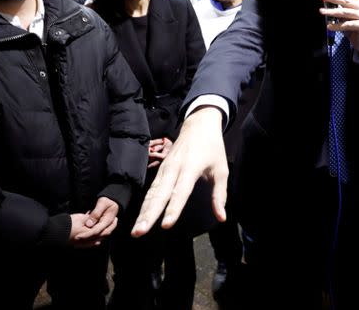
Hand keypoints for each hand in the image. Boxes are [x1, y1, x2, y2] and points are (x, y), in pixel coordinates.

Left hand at [70, 197, 118, 247]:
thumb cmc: (106, 201)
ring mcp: (105, 228)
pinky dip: (89, 237)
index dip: (87, 235)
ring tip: (77, 240)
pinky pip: (96, 235)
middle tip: (76, 240)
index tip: (78, 236)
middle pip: (97, 236)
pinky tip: (82, 238)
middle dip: (86, 239)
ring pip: (97, 238)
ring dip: (88, 240)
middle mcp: (108, 226)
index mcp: (108, 220)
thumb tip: (89, 225)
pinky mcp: (102, 228)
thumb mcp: (102, 203)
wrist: (111, 201)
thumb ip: (96, 214)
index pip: (97, 231)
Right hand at [132, 106, 227, 236]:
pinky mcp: (161, 169)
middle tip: (140, 232)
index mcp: (190, 168)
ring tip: (137, 230)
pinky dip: (145, 204)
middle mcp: (174, 168)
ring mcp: (165, 168)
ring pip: (152, 193)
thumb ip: (219, 195)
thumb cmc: (212, 148)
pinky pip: (151, 189)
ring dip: (143, 212)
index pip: (181, 192)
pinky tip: (140, 218)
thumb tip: (221, 218)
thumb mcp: (221, 170)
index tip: (166, 225)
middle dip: (149, 214)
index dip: (173, 209)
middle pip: (159, 194)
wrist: (198, 125)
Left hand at [319, 0, 358, 54]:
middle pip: (346, 0)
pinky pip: (346, 24)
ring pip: (344, 12)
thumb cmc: (354, 26)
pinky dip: (336, 25)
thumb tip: (327, 3)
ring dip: (331, 11)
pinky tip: (329, 26)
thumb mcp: (347, 16)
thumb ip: (341, 9)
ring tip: (322, 11)